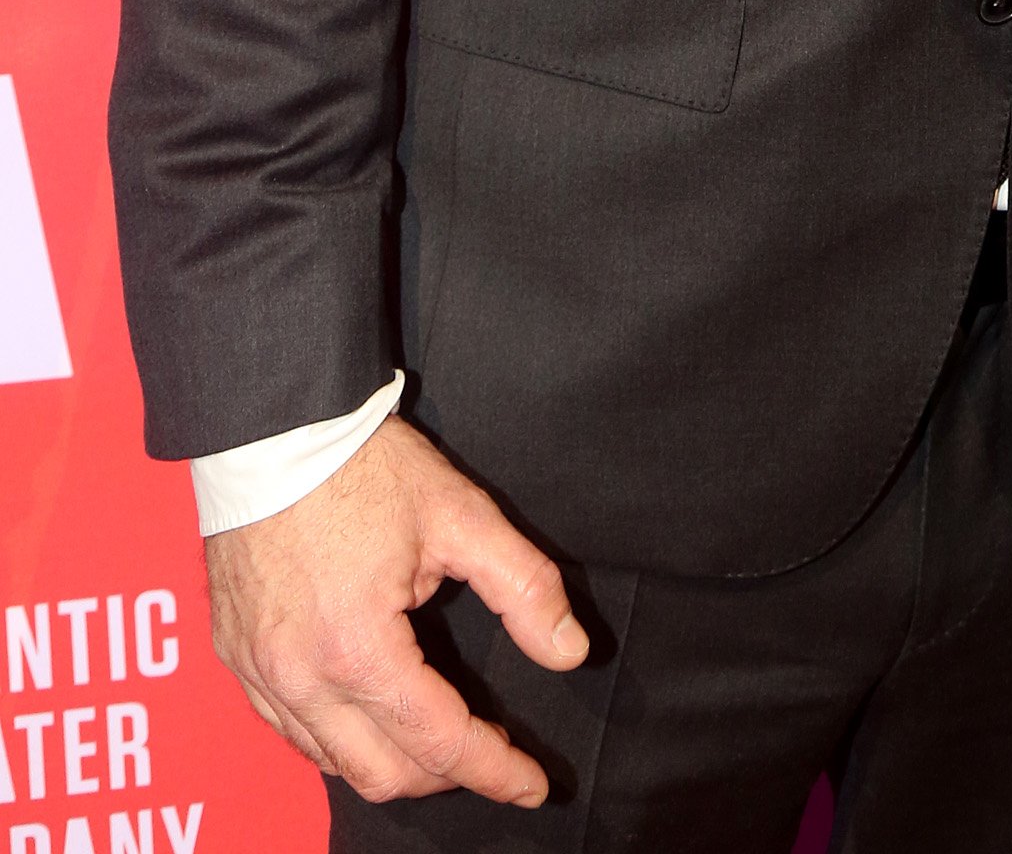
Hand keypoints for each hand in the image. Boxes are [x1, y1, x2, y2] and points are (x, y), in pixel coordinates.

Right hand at [206, 414, 586, 807]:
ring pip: (334, 764)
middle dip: (448, 775)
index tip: (534, 783)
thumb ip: (523, 587)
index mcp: (357, 649)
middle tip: (493, 752)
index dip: (495, 770)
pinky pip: (292, 734)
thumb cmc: (365, 469)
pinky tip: (376, 716)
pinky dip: (341, 742)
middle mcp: (298, 679)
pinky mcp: (236, 661)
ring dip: (394, 763)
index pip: (439, 741)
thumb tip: (570, 651)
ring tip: (443, 737)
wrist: (271, 432)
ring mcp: (259, 675)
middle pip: (383, 774)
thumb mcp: (461, 515)